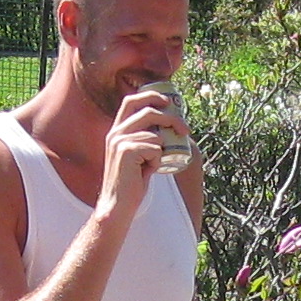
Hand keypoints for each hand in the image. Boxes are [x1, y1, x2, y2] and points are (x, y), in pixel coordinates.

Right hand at [102, 85, 183, 209]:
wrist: (117, 204)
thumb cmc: (131, 183)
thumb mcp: (138, 155)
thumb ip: (147, 139)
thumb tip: (171, 126)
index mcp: (116, 131)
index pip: (131, 101)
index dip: (151, 96)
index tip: (167, 101)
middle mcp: (115, 132)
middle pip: (148, 112)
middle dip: (171, 118)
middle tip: (185, 129)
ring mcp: (119, 141)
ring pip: (155, 136)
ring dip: (160, 152)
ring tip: (149, 166)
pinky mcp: (126, 151)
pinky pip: (155, 148)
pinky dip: (157, 161)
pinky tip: (146, 172)